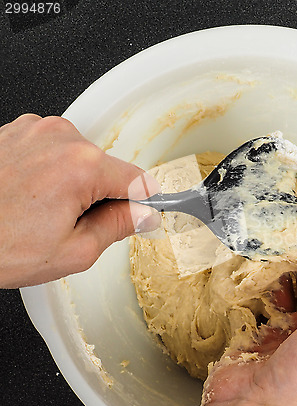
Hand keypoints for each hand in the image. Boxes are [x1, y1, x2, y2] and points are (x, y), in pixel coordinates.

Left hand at [0, 114, 160, 288]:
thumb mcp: (72, 251)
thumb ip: (118, 227)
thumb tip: (143, 215)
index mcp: (82, 165)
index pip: (140, 181)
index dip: (145, 204)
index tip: (141, 216)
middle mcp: (61, 137)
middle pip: (109, 169)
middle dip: (103, 196)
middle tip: (74, 225)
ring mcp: (36, 129)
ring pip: (82, 159)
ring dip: (76, 183)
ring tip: (43, 211)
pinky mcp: (18, 130)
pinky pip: (55, 151)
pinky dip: (52, 171)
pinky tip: (30, 195)